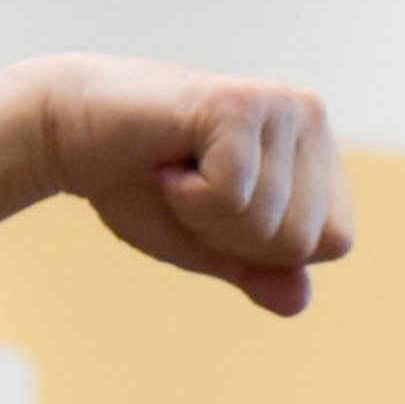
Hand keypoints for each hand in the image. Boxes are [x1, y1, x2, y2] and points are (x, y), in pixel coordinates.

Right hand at [37, 59, 352, 316]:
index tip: (218, 206)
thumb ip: (261, 272)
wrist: (69, 134)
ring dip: (205, 215)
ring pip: (268, 221)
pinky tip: (166, 160)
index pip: (334, 243)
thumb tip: (300, 301)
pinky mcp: (238, 102)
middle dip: (233, 235)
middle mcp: (310, 116)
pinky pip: (233, 195)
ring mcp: (278, 104)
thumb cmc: (142, 187)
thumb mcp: (211, 245)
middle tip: (190, 187)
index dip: (266, 249)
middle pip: (302, 238)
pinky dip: (188, 197)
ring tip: (177, 171)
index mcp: (317, 152)